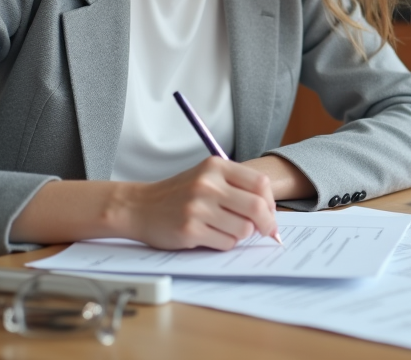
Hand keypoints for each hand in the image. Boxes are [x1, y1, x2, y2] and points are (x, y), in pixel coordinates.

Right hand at [127, 157, 277, 250]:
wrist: (139, 206)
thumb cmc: (179, 194)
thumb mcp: (206, 177)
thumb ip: (237, 187)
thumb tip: (271, 212)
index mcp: (215, 166)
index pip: (260, 183)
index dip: (271, 201)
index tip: (269, 212)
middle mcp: (207, 184)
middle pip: (256, 207)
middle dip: (267, 223)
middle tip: (265, 230)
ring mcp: (198, 208)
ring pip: (243, 229)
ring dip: (242, 235)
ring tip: (227, 229)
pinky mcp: (190, 230)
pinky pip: (226, 243)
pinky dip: (225, 243)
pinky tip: (211, 236)